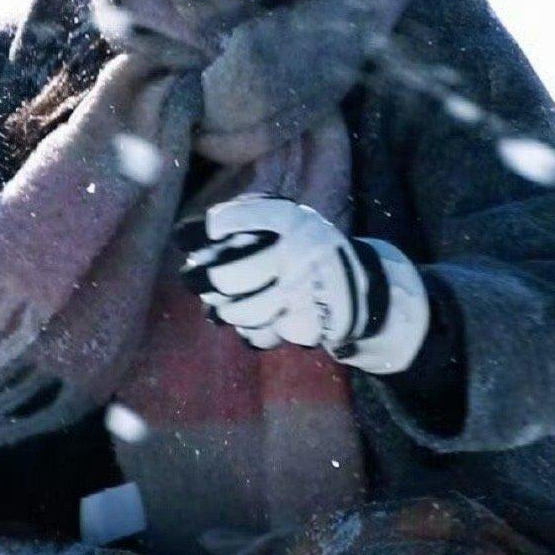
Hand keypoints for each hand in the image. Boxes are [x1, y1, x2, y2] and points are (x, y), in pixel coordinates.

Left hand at [174, 195, 430, 373]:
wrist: (366, 292)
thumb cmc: (314, 252)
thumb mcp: (298, 224)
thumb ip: (258, 222)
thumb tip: (197, 241)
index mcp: (296, 223)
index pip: (242, 220)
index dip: (210, 227)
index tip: (190, 233)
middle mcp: (300, 255)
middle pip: (230, 275)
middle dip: (201, 279)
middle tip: (188, 277)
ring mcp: (302, 294)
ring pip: (241, 310)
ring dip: (223, 310)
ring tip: (216, 306)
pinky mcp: (305, 325)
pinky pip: (260, 334)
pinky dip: (249, 332)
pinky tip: (248, 325)